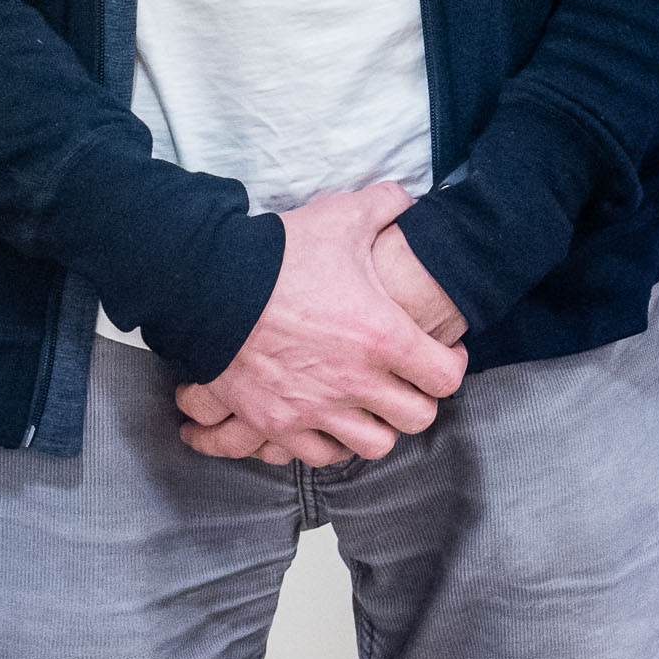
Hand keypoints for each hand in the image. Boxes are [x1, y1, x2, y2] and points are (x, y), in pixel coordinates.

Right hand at [172, 182, 465, 464]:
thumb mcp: (341, 218)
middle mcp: (355, 381)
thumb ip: (386, 206)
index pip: (445, 377)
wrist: (207, 286)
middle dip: (419, 399)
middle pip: (417, 418)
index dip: (451, 364)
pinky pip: (319, 455)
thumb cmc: (280, 255)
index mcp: (382, 337)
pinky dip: (328, 443)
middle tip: (409, 380)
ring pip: (373, 445)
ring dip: (377, 426)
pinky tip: (330, 421)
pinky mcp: (276, 423)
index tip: (442, 351)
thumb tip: (410, 203)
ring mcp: (314, 408)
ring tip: (372, 405)